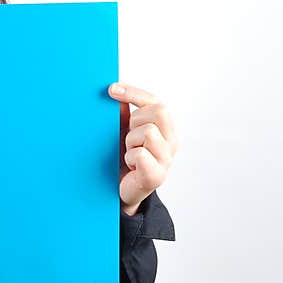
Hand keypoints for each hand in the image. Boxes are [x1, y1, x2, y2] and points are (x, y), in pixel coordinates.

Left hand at [107, 83, 177, 215]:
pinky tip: (130, 165)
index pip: (155, 101)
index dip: (134, 92)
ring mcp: (166, 160)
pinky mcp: (157, 176)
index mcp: (165, 128)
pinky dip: (130, 157)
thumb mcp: (123, 132)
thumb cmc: (122, 159)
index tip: (111, 89)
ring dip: (130, 141)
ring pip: (148, 132)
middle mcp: (171, 142)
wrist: (120, 192)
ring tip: (128, 153)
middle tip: (128, 135)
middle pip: (159, 111)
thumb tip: (115, 89)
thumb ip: (124, 113)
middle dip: (136, 119)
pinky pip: (140, 154)